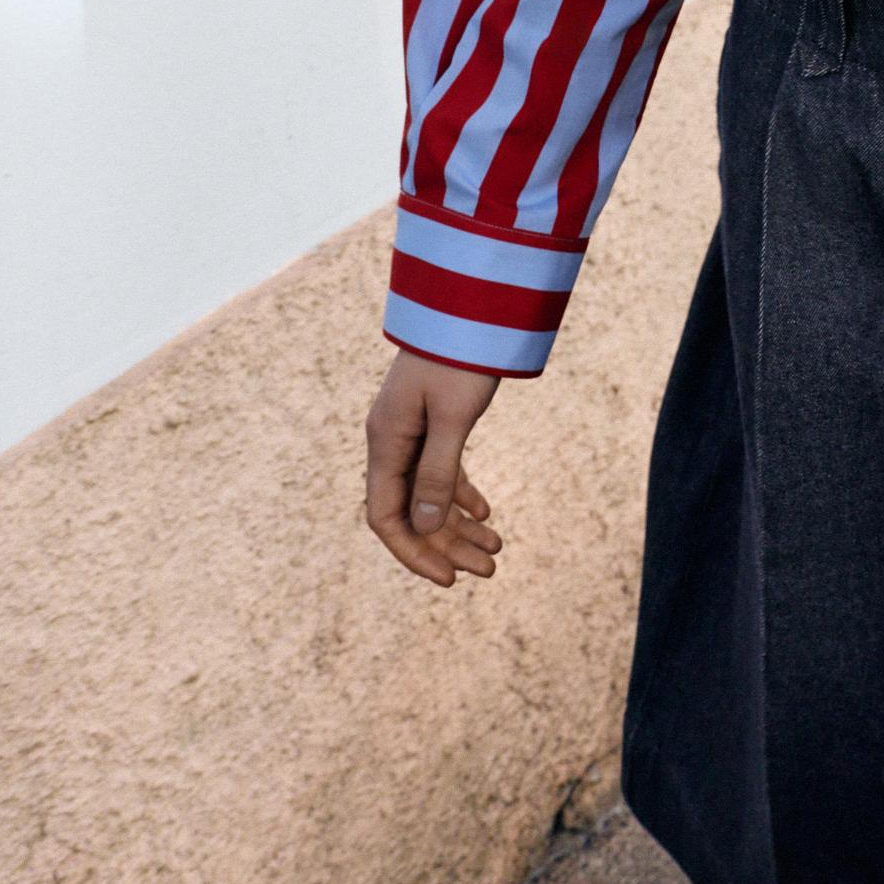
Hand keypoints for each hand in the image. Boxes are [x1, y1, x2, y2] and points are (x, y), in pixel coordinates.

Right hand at [364, 347, 505, 587]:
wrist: (469, 304)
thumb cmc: (459, 356)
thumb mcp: (453, 417)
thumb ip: (438, 472)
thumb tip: (424, 528)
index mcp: (386, 442)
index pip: (387, 518)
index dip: (414, 553)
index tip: (449, 579)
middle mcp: (392, 441)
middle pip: (413, 512)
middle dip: (448, 545)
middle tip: (491, 569)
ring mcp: (411, 430)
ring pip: (429, 494)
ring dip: (458, 524)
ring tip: (497, 548)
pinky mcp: (432, 420)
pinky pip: (441, 469)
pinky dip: (461, 492)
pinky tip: (486, 512)